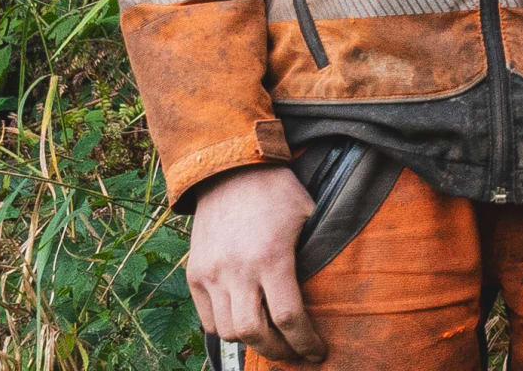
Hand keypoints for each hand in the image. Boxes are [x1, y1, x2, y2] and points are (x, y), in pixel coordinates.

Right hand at [185, 164, 327, 363]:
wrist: (230, 170)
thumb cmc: (278, 191)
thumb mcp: (310, 216)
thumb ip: (313, 255)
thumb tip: (327, 290)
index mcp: (272, 257)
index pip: (289, 316)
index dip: (305, 341)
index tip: (318, 352)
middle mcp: (237, 271)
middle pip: (254, 333)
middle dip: (279, 351)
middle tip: (295, 354)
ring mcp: (211, 274)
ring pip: (229, 331)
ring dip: (252, 343)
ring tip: (272, 342)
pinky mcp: (194, 274)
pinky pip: (208, 319)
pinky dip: (227, 330)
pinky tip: (246, 326)